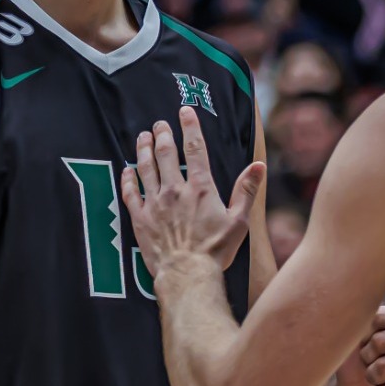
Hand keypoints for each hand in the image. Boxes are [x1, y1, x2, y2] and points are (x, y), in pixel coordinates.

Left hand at [120, 108, 266, 286]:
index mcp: (200, 188)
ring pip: (145, 168)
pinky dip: (127, 179)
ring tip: (143, 137)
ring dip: (143, 149)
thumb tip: (258, 166)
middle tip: (159, 124)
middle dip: (162, 134)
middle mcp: (174, 190)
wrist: (188, 274)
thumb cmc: (215, 251)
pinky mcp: (140, 218)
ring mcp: (154, 203)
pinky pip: (129, 193)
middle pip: (166, 153)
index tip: (185, 111)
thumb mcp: (239, 221)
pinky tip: (126, 170)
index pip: (194, 149)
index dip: (190, 127)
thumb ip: (246, 191)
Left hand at [337, 307, 384, 385]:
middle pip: (380, 342)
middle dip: (367, 358)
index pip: (377, 319)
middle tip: (372, 364)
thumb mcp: (352, 336)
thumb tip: (359, 309)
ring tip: (379, 379)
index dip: (362, 336)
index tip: (366, 344)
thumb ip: (358, 319)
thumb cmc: (355, 362)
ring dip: (372, 378)